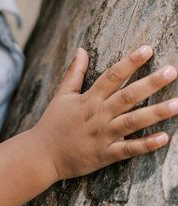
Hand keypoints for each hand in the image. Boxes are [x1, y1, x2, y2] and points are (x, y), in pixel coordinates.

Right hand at [33, 46, 176, 180]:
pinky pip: (129, 149)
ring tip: (177, 104)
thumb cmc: (53, 123)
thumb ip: (74, 73)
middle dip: (151, 83)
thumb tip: (81, 50)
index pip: (112, 76)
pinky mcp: (106, 155)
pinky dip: (146, 144)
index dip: (130, 62)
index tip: (147, 50)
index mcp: (89, 99)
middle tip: (171, 71)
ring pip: (133, 121)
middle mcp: (98, 115)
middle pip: (127, 96)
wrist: (42, 154)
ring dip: (156, 113)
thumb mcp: (62, 95)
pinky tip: (164, 138)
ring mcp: (103, 135)